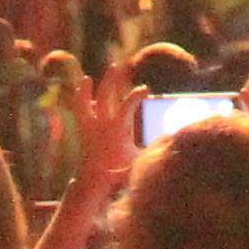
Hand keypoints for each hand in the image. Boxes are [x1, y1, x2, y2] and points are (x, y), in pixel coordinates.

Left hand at [75, 64, 144, 188]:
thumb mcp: (138, 159)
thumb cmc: (118, 171)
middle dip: (111, 79)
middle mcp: (102, 123)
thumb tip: (169, 141)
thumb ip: (153, 148)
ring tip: (86, 80)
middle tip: (116, 67)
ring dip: (85, 90)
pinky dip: (80, 104)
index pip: (129, 103)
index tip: (144, 89)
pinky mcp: (82, 132)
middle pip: (105, 94)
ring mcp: (90, 126)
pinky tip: (82, 99)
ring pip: (84, 102)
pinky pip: (79, 114)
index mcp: (118, 127)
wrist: (93, 181)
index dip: (137, 94)